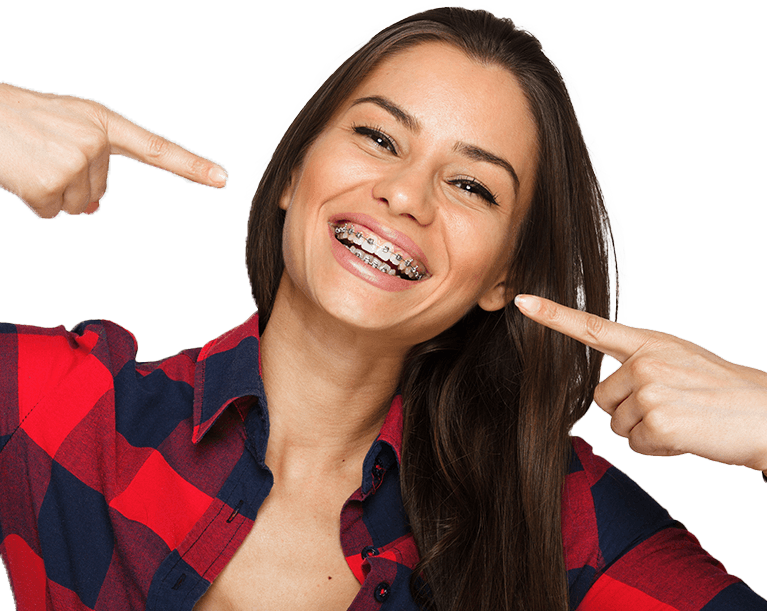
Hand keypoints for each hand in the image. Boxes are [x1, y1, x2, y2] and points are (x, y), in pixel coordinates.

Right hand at [0, 82, 227, 217]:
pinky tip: (20, 173)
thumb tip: (94, 209)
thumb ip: (92, 160)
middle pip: (99, 193)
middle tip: (42, 154)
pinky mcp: (51, 183)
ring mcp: (75, 161)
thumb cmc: (22, 121)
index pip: (157, 149)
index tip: (223, 179)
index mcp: (104, 122)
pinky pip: (51, 212)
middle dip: (70, 184)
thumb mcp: (67, 127)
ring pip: (77, 206)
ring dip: (51, 193)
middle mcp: (95, 141)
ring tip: (30, 160)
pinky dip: (33, 201)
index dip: (192, 166)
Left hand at [515, 294, 766, 473]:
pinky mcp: (658, 422)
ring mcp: (650, 391)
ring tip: (682, 418)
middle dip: (629, 411)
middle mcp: (644, 362)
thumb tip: (605, 393)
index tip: (522, 301)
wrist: (764, 414)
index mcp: (648, 343)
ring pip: (617, 425)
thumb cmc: (718, 389)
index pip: (591, 327)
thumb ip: (638, 364)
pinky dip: (658, 448)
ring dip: (645, 431)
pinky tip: (685, 436)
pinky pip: (636, 444)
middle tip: (671, 406)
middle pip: (601, 398)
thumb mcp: (678, 360)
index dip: (553, 315)